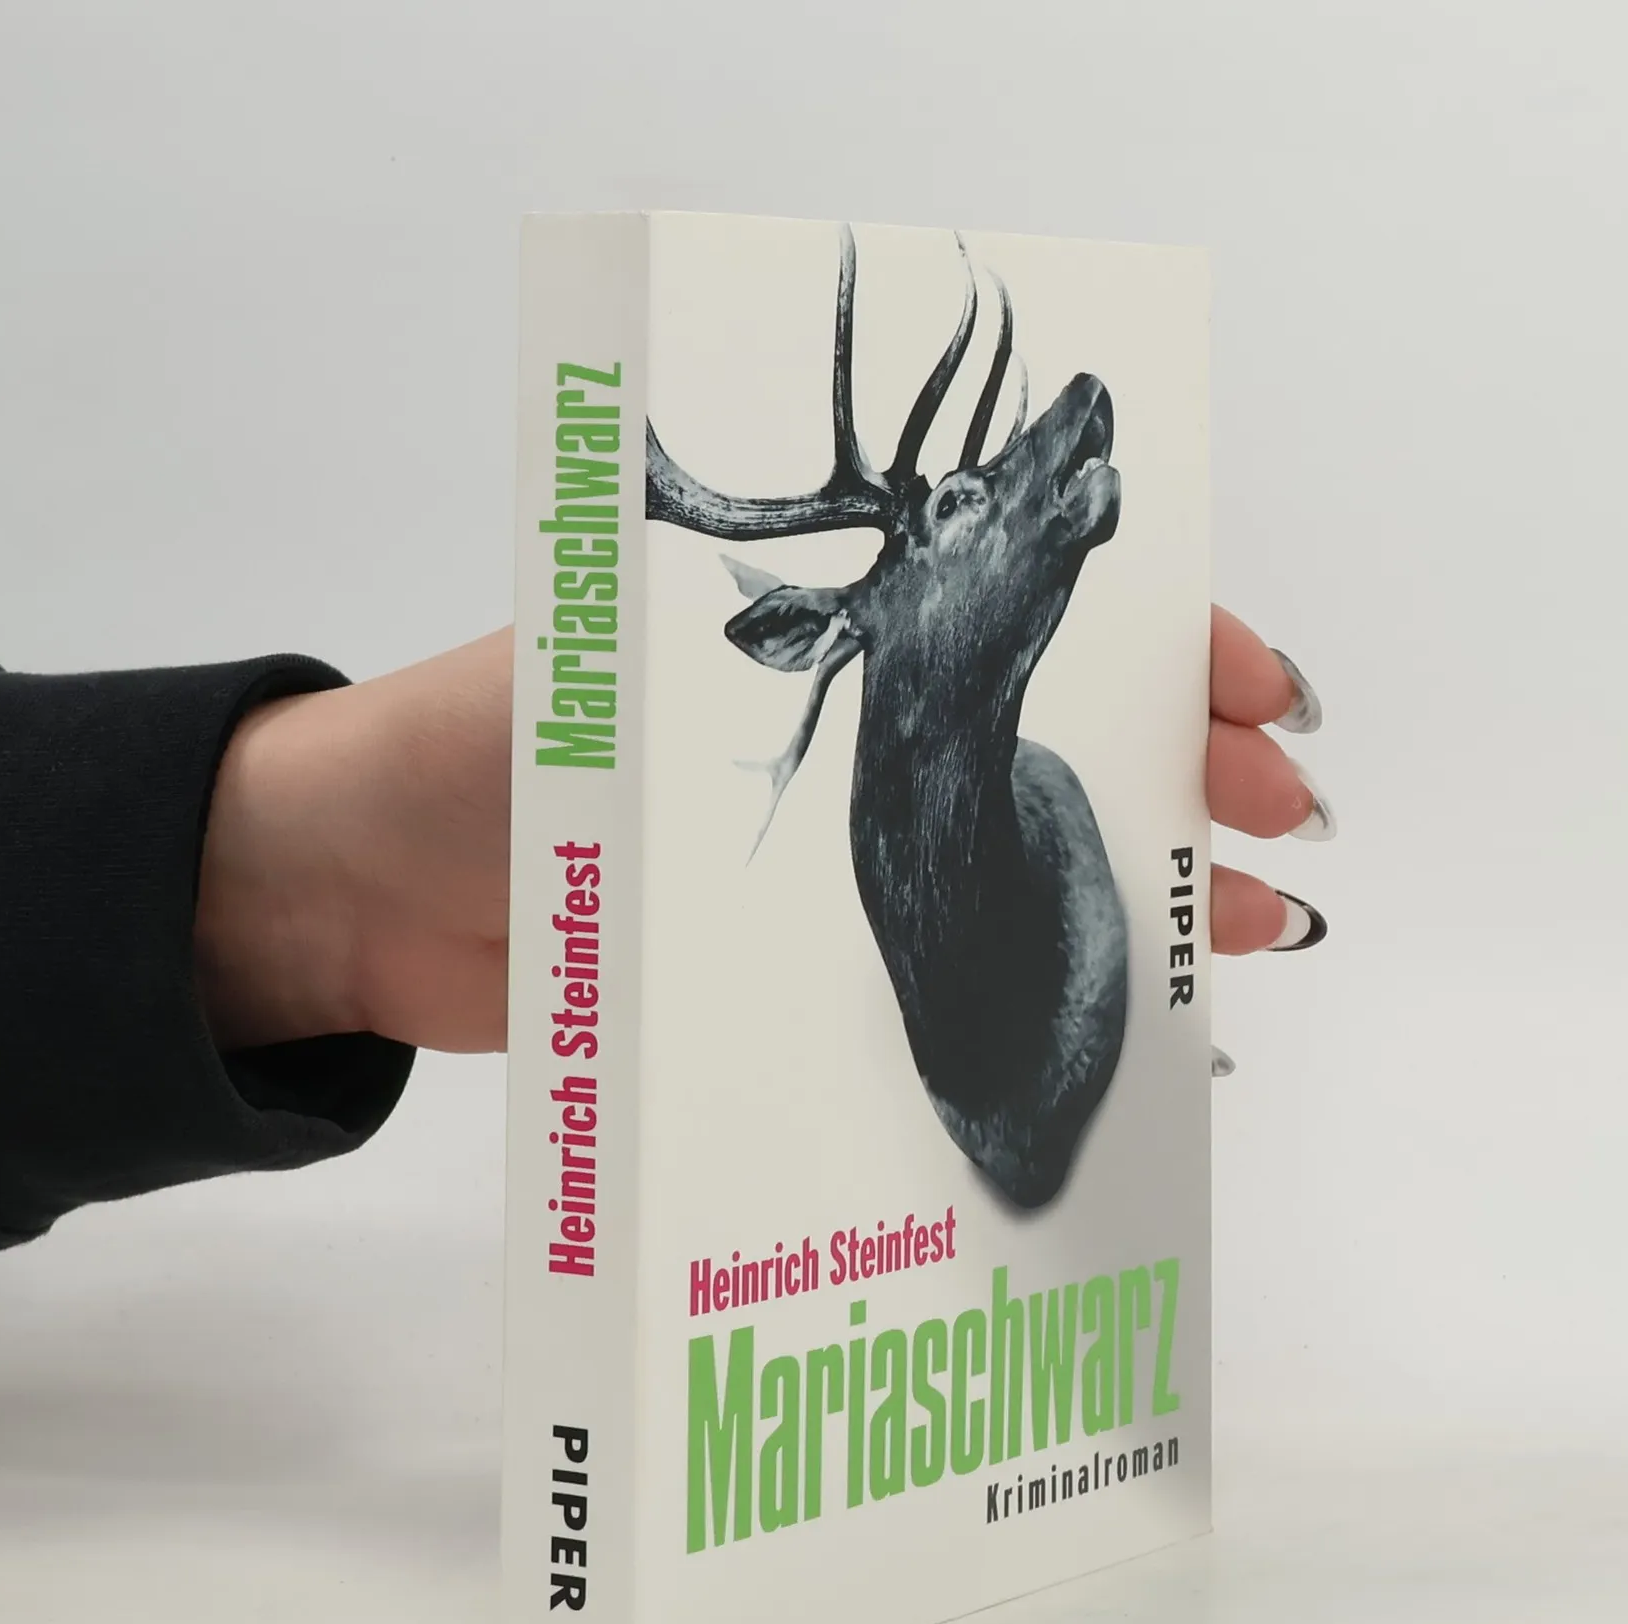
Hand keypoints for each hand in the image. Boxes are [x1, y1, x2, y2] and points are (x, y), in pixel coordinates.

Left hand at [193, 607, 1328, 1054]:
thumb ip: (738, 672)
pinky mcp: (798, 946)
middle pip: (1056, 727)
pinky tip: (1141, 1008)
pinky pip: (956, 944)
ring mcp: (830, 844)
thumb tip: (926, 652)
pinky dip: (1048, 962)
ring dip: (1145, 869)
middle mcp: (840, 733)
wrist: (351, 897)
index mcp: (808, 642)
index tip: (1250, 689)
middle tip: (1276, 821)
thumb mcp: (616, 686)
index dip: (1152, 641)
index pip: (1021, 612)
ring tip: (1249, 925)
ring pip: (1026, 840)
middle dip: (1184, 763)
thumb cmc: (461, 756)